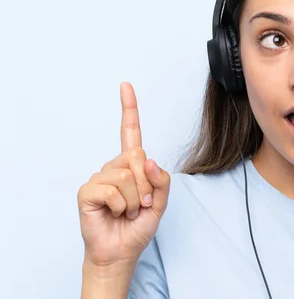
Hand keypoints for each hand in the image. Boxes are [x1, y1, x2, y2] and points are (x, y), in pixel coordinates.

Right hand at [77, 82, 170, 267]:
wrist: (121, 251)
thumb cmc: (138, 226)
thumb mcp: (161, 203)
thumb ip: (161, 181)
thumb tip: (148, 160)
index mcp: (131, 166)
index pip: (130, 132)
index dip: (129, 109)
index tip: (125, 85)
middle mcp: (114, 167)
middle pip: (137, 157)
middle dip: (147, 186)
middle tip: (141, 204)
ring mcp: (99, 178)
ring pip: (127, 176)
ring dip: (136, 200)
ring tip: (128, 211)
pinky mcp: (88, 191)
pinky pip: (112, 190)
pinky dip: (122, 206)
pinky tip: (115, 213)